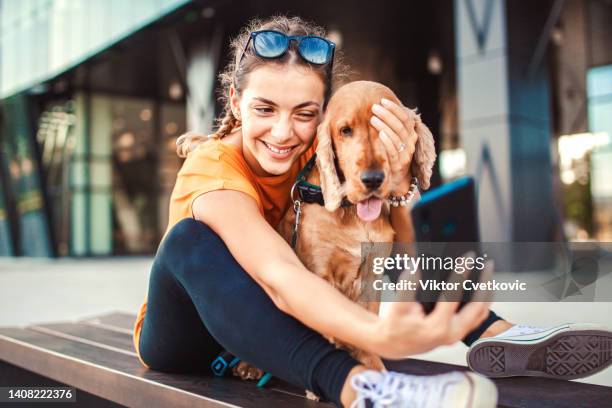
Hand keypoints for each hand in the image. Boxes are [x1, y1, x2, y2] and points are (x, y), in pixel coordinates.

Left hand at [370, 98, 417, 192]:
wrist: (397, 178)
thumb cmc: (393, 154)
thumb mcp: (396, 139)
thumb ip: (392, 125)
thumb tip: (381, 106)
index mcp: (411, 134)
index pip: (405, 117)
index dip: (394, 108)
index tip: (383, 100)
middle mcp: (410, 143)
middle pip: (400, 125)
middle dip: (387, 114)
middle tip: (374, 107)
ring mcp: (405, 154)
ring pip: (397, 136)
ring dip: (384, 126)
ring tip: (373, 118)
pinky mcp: (398, 164)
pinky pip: (393, 151)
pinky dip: (387, 141)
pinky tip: (380, 133)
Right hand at [371, 255, 492, 358]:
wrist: (393, 344)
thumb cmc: (395, 325)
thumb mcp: (396, 307)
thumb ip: (406, 287)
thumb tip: (415, 268)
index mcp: (437, 327)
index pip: (454, 295)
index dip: (461, 273)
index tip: (469, 257)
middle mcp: (452, 333)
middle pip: (478, 306)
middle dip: (485, 282)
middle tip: (488, 263)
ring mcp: (457, 335)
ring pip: (481, 312)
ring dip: (486, 292)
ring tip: (488, 272)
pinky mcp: (457, 333)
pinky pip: (477, 317)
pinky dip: (481, 301)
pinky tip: (482, 288)